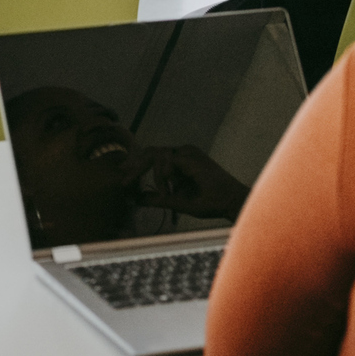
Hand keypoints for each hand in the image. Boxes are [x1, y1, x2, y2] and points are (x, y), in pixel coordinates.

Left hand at [131, 145, 249, 219]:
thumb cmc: (210, 203)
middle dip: (134, 166)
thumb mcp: (178, 202)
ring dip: (155, 176)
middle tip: (124, 181)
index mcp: (179, 161)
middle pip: (149, 152)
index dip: (135, 168)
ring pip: (156, 154)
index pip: (151, 158)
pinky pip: (166, 159)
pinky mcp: (191, 155)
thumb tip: (136, 198)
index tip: (123, 183)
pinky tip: (169, 187)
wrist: (231, 203)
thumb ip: (158, 199)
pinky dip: (163, 174)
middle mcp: (182, 153)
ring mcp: (187, 152)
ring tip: (166, 192)